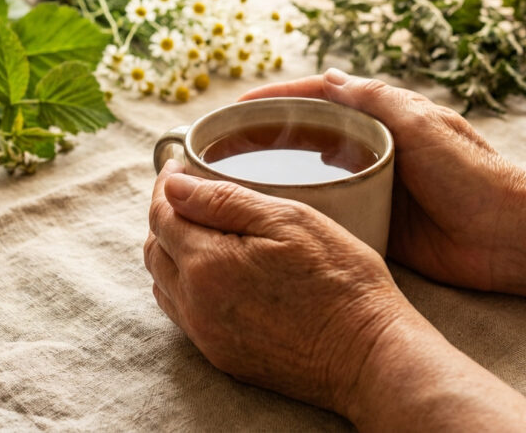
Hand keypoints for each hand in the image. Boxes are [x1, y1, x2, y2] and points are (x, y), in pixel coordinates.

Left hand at [145, 160, 418, 414]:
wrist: (369, 356)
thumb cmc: (340, 281)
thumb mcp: (289, 221)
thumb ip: (223, 200)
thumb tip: (173, 186)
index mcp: (206, 264)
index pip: (162, 217)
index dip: (165, 187)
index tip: (176, 168)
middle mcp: (196, 304)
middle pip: (156, 252)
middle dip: (165, 218)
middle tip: (188, 195)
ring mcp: (208, 336)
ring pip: (165, 285)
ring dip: (172, 254)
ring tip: (199, 231)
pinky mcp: (223, 357)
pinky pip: (184, 316)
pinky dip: (185, 287)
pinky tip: (213, 274)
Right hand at [240, 68, 525, 290]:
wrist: (507, 236)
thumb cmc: (471, 175)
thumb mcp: (422, 125)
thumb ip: (378, 99)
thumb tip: (330, 76)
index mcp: (388, 116)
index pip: (322, 96)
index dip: (280, 97)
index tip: (239, 105)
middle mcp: (377, 145)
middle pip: (313, 132)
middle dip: (271, 133)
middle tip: (226, 145)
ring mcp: (376, 183)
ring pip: (317, 171)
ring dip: (282, 171)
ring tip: (239, 180)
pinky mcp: (378, 219)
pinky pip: (333, 207)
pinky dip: (304, 206)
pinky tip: (275, 214)